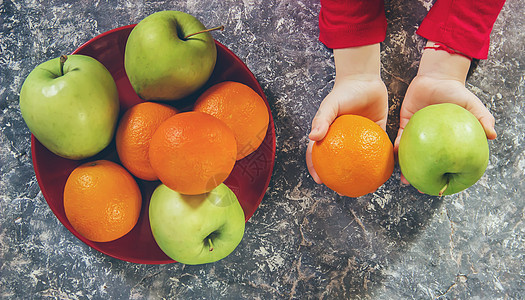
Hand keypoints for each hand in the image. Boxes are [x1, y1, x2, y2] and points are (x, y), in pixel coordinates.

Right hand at [306, 44, 387, 183]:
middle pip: (340, 163)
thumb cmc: (344, 91)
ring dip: (363, 175)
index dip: (316, 169)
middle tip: (344, 191)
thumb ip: (321, 119)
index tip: (321, 181)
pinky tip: (385, 172)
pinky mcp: (377, 134)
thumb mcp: (330, 105)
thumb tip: (312, 138)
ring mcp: (360, 138)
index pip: (318, 155)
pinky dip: (382, 161)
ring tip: (367, 187)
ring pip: (360, 161)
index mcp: (330, 135)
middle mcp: (344, 139)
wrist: (366, 79)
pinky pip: (379, 150)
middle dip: (340, 179)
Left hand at [394, 41, 496, 184]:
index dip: (444, 177)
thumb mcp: (471, 105)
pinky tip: (395, 152)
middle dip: (420, 177)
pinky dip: (396, 146)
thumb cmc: (455, 92)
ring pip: (410, 154)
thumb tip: (492, 135)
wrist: (436, 77)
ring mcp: (417, 134)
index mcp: (447, 141)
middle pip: (425, 163)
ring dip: (405, 166)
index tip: (440, 189)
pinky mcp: (405, 124)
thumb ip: (482, 118)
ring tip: (403, 178)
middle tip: (416, 187)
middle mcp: (431, 141)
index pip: (446, 163)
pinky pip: (400, 138)